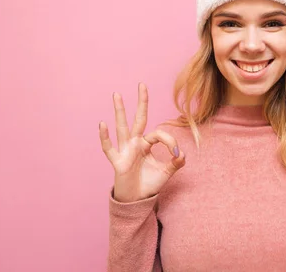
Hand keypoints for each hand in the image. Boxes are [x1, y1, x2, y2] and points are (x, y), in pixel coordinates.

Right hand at [99, 82, 185, 202]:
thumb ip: (176, 163)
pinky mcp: (117, 162)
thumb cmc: (149, 184)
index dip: (170, 142)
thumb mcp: (166, 172)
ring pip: (122, 127)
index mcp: (146, 144)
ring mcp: (125, 151)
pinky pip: (109, 148)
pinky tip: (102, 124)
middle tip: (142, 84)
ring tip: (117, 94)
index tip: (177, 154)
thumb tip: (183, 154)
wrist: (137, 200)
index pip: (158, 134)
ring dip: (120, 111)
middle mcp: (135, 143)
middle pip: (139, 119)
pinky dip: (105, 137)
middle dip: (141, 102)